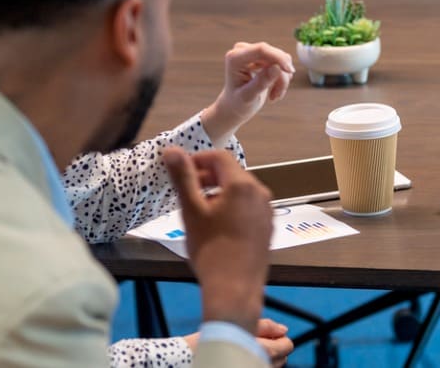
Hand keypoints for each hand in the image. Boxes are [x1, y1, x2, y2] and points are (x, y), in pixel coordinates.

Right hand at [162, 147, 273, 332]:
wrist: (234, 289)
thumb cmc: (210, 249)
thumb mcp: (191, 211)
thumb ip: (182, 177)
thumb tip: (171, 150)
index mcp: (242, 185)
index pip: (220, 157)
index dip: (198, 159)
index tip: (180, 170)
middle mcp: (260, 193)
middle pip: (232, 173)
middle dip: (208, 177)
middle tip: (186, 191)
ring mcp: (267, 211)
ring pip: (240, 192)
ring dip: (219, 193)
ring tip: (199, 211)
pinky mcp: (268, 228)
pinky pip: (248, 208)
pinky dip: (231, 208)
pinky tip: (216, 226)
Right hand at [181, 318, 291, 366]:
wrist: (191, 358)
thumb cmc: (215, 339)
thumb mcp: (241, 325)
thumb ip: (266, 326)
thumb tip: (283, 330)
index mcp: (264, 351)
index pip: (287, 346)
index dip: (281, 338)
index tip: (271, 334)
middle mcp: (260, 365)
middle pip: (282, 359)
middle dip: (275, 349)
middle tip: (257, 340)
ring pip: (271, 366)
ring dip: (265, 357)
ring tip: (247, 348)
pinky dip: (254, 363)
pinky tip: (242, 357)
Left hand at [202, 42, 294, 142]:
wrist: (235, 106)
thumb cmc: (238, 103)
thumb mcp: (248, 97)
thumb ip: (261, 82)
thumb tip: (277, 67)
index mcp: (234, 58)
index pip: (261, 49)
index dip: (278, 58)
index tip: (290, 72)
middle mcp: (243, 50)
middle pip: (273, 54)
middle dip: (281, 75)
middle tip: (277, 95)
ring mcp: (252, 52)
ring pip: (280, 59)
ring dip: (282, 79)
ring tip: (274, 96)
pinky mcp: (261, 56)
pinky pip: (281, 62)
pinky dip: (282, 78)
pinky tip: (274, 90)